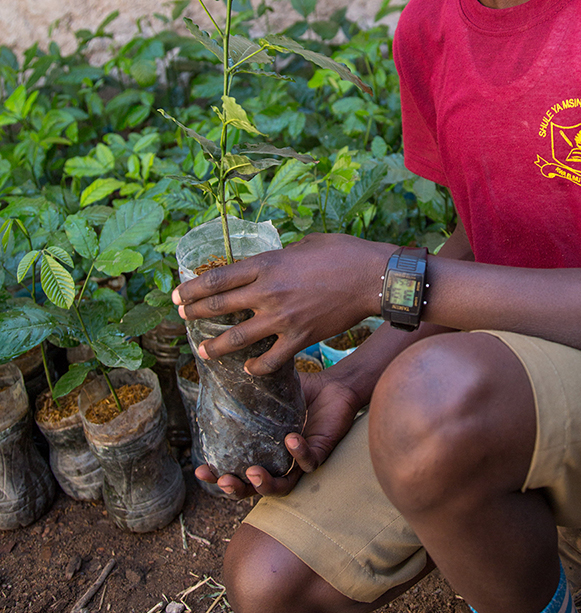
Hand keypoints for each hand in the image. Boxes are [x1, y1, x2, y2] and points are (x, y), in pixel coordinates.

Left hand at [173, 231, 391, 372]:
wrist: (372, 277)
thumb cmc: (343, 253)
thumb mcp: (304, 244)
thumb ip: (279, 256)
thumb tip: (267, 264)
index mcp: (266, 265)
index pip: (216, 278)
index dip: (191, 288)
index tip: (177, 295)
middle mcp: (267, 292)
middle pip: (217, 306)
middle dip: (193, 313)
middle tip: (181, 318)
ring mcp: (282, 318)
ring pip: (235, 339)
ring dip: (214, 346)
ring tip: (203, 351)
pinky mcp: (300, 338)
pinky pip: (270, 360)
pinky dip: (256, 367)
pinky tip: (248, 368)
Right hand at [195, 369, 362, 497]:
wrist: (334, 386)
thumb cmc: (301, 392)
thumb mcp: (269, 392)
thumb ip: (247, 388)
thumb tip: (217, 372)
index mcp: (263, 452)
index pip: (236, 473)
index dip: (217, 477)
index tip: (200, 471)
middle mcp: (279, 463)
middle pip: (254, 488)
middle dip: (237, 489)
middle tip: (224, 480)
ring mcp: (299, 461)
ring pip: (282, 486)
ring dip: (266, 485)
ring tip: (253, 472)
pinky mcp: (320, 452)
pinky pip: (308, 461)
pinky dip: (298, 453)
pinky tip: (290, 440)